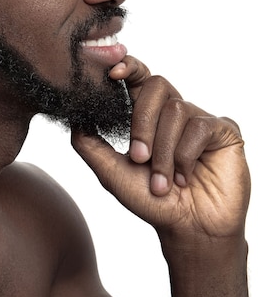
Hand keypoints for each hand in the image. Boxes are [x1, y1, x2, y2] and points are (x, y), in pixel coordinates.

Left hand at [71, 56, 249, 239]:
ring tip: (163, 182)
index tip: (113, 72)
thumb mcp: (111, 172)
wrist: (187, 230)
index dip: (128, 66)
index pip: (139, 77)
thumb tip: (74, 117)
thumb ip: (89, 144)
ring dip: (164, 152)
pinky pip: (199, 127)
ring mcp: (199, 120)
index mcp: (148, 116)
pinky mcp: (223, 131)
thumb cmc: (151, 202)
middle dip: (141, 122)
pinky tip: (185, 178)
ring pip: (176, 110)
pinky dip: (185, 157)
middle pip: (156, 85)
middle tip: (138, 158)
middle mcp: (174, 113)